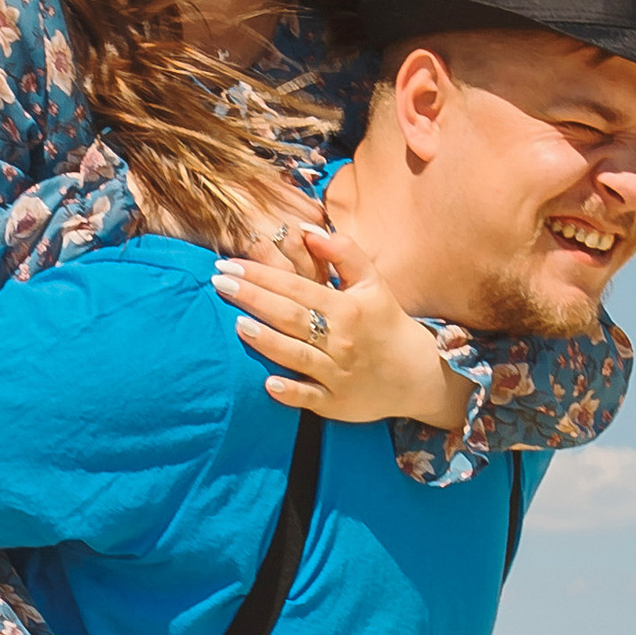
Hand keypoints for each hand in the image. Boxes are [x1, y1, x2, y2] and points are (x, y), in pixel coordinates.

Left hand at [212, 220, 466, 427]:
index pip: (296, 287)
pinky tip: (268, 384)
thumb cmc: (385, 323)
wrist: (417, 374)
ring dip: (266, 341)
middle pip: (290, 317)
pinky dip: (290, 392)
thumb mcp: (373, 283)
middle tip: (218, 284)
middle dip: (252, 298)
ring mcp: (338, 373)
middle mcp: (341, 340)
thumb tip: (306, 231)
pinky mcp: (337, 403)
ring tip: (237, 324)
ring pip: (297, 355)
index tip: (229, 265)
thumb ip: (343, 253)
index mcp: (347, 308)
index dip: (261, 274)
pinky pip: (310, 398)